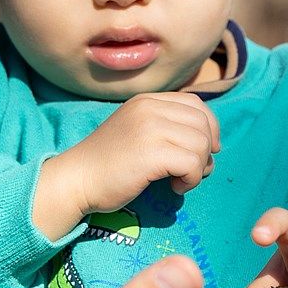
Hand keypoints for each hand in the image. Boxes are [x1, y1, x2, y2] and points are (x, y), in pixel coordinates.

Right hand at [34, 93, 218, 238]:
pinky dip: (191, 180)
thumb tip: (210, 143)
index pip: (196, 104)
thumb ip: (166, 128)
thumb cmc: (107, 165)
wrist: (76, 180)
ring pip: (201, 144)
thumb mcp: (137, 132)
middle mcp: (150, 107)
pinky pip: (192, 164)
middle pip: (203, 123)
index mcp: (147, 100)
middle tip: (193, 172)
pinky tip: (174, 187)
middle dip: (205, 151)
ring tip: (180, 180)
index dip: (209, 127)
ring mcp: (150, 127)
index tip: (204, 151)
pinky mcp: (151, 152)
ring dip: (198, 168)